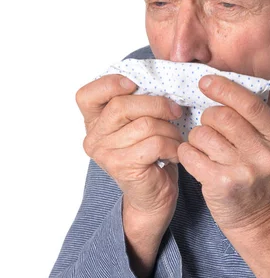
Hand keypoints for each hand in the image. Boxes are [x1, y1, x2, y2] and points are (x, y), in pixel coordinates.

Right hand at [75, 74, 183, 226]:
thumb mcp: (139, 123)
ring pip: (145, 124)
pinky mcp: (123, 166)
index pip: (87, 95)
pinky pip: (156, 143)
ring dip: (170, 129)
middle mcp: (93, 138)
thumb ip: (138, 104)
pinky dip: (173, 145)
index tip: (133, 84)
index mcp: (93, 122)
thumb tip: (161, 79)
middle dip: (157, 104)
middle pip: (122, 105)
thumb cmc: (150, 155)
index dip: (109, 84)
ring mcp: (106, 154)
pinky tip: (174, 153)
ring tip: (175, 139)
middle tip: (175, 111)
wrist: (153, 198)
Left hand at [177, 75, 269, 232]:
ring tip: (204, 147)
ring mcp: (244, 170)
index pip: (250, 104)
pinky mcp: (222, 184)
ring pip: (203, 134)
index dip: (224, 88)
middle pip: (222, 116)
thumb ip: (250, 119)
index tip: (206, 82)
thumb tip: (216, 84)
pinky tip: (195, 158)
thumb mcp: (266, 145)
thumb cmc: (256, 174)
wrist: (259, 217)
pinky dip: (187, 152)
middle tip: (209, 126)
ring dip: (196, 136)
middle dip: (207, 116)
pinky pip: (191, 154)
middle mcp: (265, 154)